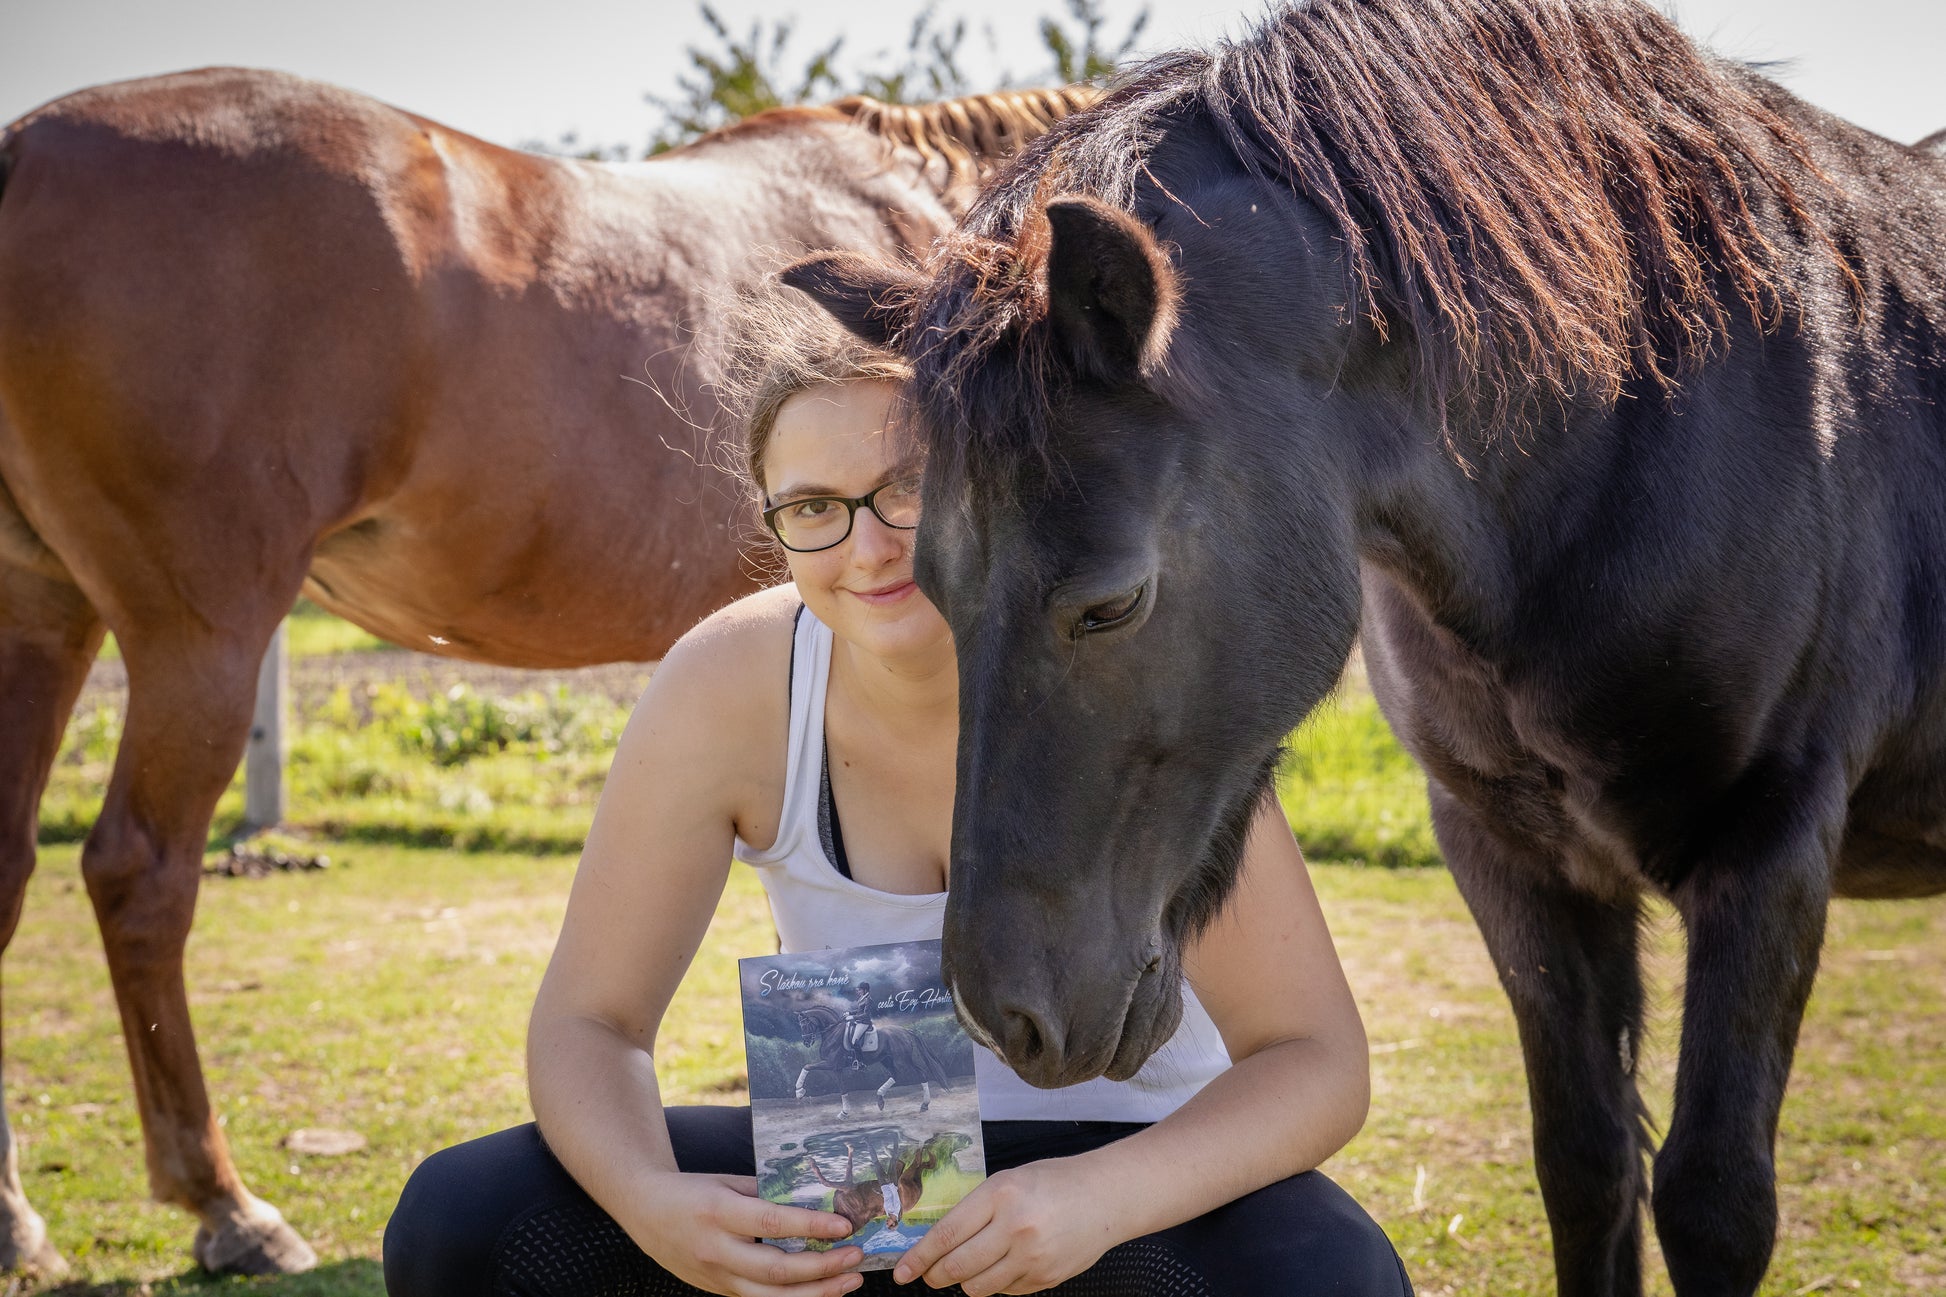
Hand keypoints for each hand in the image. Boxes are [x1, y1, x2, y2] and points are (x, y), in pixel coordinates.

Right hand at [632, 1171, 865, 1296]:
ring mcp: (717, 1276)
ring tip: (850, 1281)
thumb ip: (767, 1194)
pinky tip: (822, 1291)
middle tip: (856, 1257)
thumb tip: (815, 1200)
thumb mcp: (728, 1182)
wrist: (645, 1211)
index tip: (844, 1225)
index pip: (771, 1223)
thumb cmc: (692, 1191)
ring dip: (816, 1292)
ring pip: (772, 1296)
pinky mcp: (719, 1291)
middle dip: (822, 1268)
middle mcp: (717, 1250)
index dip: (811, 1226)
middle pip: (776, 1270)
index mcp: (718, 1212)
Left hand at [892, 1159, 1121, 1294]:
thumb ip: (976, 1210)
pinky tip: (1005, 1264)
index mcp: (1001, 1194)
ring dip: (964, 1282)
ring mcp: (1033, 1256)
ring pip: (978, 1287)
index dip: (920, 1257)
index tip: (902, 1272)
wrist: (1105, 1196)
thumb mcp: (1008, 1181)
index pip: (948, 1234)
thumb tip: (938, 1243)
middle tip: (928, 1274)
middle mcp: (1016, 1227)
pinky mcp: (1046, 1278)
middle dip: (935, 1275)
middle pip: (958, 1267)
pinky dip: (996, 1283)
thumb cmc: (1053, 1182)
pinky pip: (1005, 1291)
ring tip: (968, 1268)